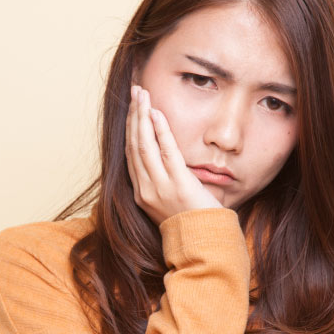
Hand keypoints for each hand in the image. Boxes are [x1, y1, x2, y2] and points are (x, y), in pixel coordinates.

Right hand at [125, 85, 222, 225]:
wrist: (204, 243)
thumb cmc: (191, 222)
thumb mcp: (169, 201)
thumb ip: (163, 180)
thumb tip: (164, 157)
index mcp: (141, 192)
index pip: (130, 153)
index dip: (130, 127)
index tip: (133, 107)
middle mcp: (145, 188)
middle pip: (133, 144)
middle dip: (133, 115)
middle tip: (135, 91)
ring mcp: (160, 187)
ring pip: (144, 145)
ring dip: (142, 117)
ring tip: (142, 95)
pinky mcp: (178, 184)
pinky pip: (166, 153)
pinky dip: (159, 132)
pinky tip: (157, 114)